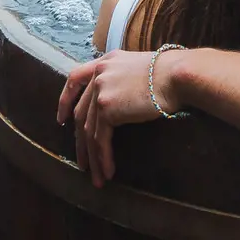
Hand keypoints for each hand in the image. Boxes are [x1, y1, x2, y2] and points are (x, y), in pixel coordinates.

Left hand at [56, 46, 171, 185]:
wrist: (177, 76)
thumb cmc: (171, 74)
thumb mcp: (141, 67)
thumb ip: (125, 78)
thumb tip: (124, 99)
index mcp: (105, 62)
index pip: (75, 79)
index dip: (65, 101)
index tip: (62, 119)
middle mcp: (98, 75)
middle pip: (81, 114)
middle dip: (80, 142)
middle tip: (82, 161)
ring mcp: (100, 91)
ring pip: (89, 131)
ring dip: (93, 157)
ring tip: (96, 177)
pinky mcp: (107, 108)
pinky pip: (100, 139)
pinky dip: (103, 158)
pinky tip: (107, 171)